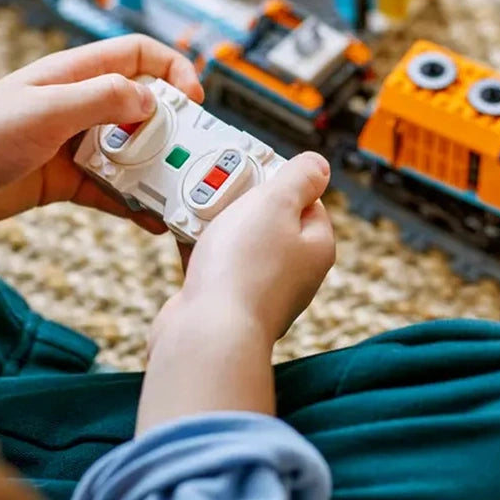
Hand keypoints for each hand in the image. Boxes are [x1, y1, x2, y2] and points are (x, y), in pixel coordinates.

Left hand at [0, 34, 203, 231]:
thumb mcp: (47, 110)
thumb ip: (103, 99)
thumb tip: (151, 102)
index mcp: (76, 75)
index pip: (139, 56)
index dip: (173, 70)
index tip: (194, 100)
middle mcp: (81, 106)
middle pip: (144, 108)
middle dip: (173, 130)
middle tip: (193, 156)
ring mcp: (75, 144)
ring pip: (132, 152)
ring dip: (157, 171)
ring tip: (179, 194)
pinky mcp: (66, 180)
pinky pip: (112, 189)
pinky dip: (134, 203)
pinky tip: (152, 219)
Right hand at [137, 151, 334, 429]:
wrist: (206, 333)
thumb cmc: (245, 268)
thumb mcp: (276, 204)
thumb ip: (299, 178)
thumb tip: (320, 166)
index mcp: (316, 247)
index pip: (309, 201)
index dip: (280, 181)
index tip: (253, 167)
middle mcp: (293, 272)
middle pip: (270, 221)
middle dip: (242, 200)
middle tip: (219, 186)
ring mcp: (259, 290)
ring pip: (238, 242)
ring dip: (215, 223)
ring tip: (194, 205)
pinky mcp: (226, 303)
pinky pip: (214, 265)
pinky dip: (198, 248)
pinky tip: (180, 232)